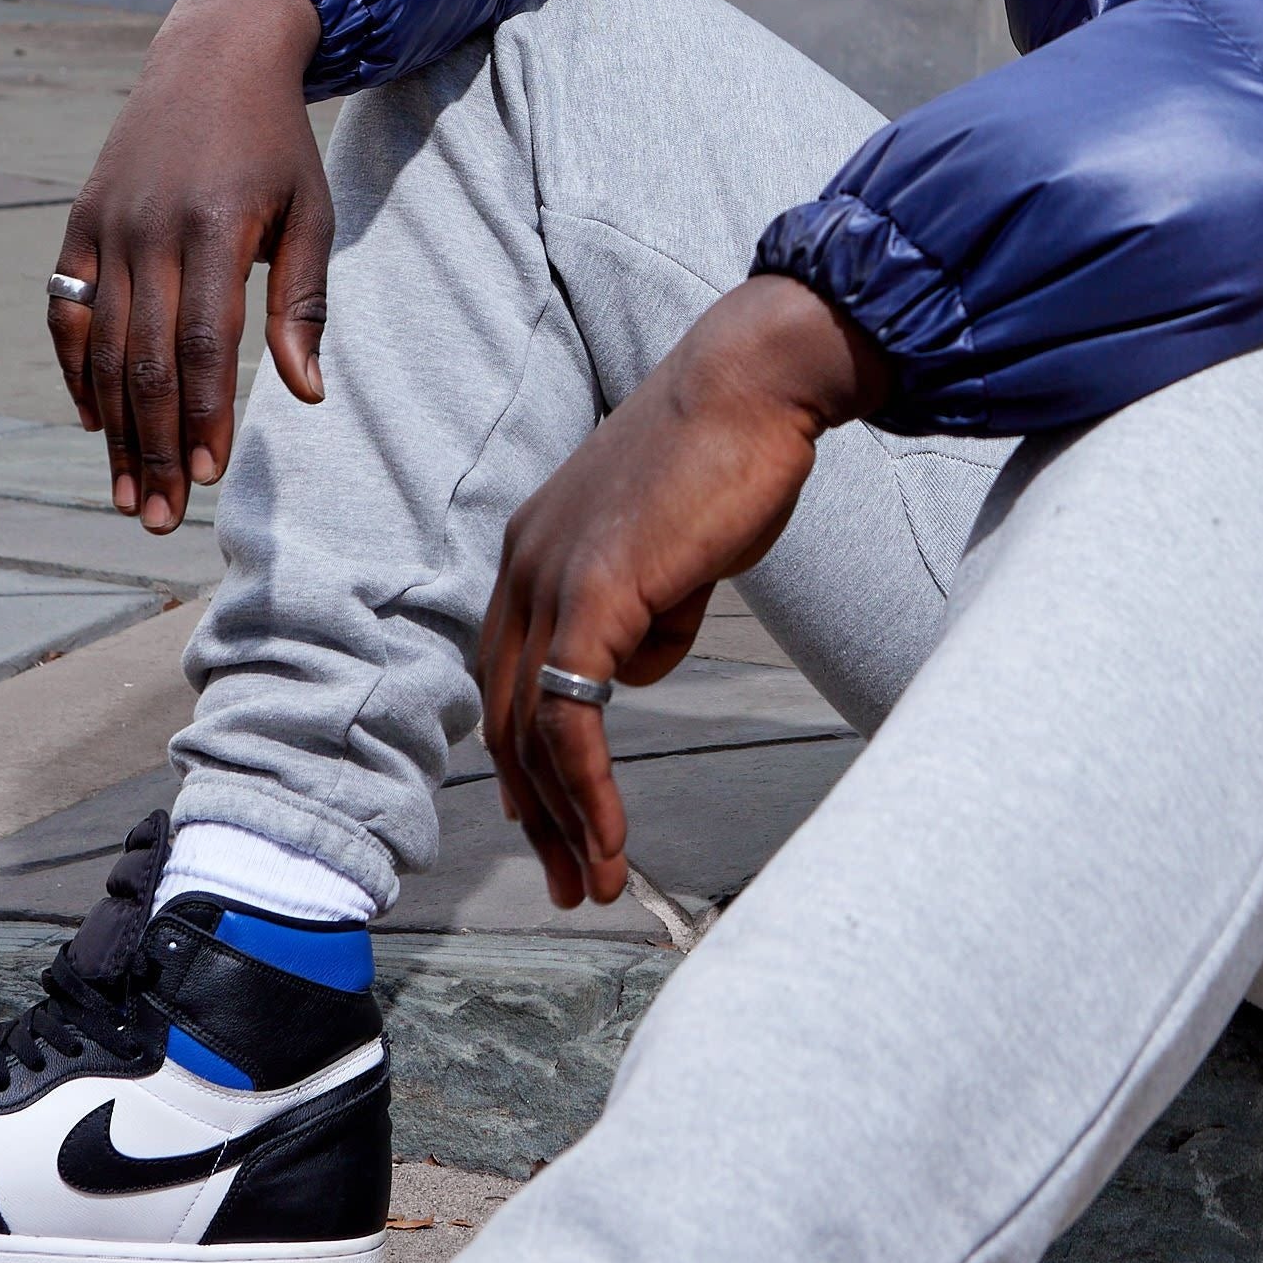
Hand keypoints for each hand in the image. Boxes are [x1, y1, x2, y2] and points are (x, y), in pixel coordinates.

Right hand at [47, 0, 328, 533]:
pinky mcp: (80, 222)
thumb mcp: (311, 211)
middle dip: (153, 447)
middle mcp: (148, 229)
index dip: (203, 415)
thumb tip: (306, 395)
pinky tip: (93, 423)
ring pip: (102, 347)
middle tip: (160, 517)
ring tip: (128, 495)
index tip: (208, 477)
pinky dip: (76, 370)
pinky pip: (67, 310)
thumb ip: (303, 304)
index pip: (201, 343)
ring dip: (113, 429)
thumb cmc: (275, 145)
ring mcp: (105, 225)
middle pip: (144, 360)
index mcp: (213, 226)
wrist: (213, 59)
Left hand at [481, 276, 884, 909]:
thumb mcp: (674, 544)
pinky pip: (572, 715)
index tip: (557, 820)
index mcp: (535, 551)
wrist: (756, 383)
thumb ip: (647, 603)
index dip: (528, 759)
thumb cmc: (731, 454)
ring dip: (565, 817)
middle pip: (506, 716)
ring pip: (532, 729)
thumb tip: (636, 661)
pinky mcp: (591, 591)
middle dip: (537, 811)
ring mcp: (550, 577)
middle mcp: (524, 565)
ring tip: (599, 878)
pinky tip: (611, 835)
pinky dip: (588, 786)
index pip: (510, 676)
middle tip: (572, 878)